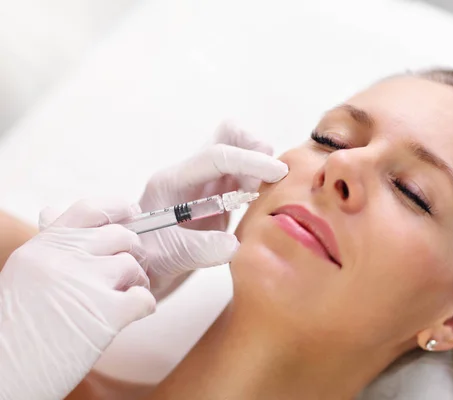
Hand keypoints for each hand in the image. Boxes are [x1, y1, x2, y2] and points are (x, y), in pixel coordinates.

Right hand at [0, 199, 155, 399]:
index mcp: (44, 246)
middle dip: (133, 251)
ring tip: (126, 296)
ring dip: (137, 281)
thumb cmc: (16, 329)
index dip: (117, 207)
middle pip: (120, 236)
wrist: (4, 373)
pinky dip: (145, 305)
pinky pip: (144, 298)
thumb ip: (56, 252)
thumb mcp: (26, 275)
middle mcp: (64, 258)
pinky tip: (132, 314)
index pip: (90, 209)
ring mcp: (86, 283)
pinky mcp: (107, 313)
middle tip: (130, 270)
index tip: (132, 212)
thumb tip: (81, 227)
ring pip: (133, 265)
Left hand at [138, 121, 287, 297]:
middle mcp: (192, 174)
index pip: (217, 156)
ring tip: (262, 198)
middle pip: (228, 135)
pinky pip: (246, 176)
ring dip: (260, 168)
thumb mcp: (167, 259)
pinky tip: (260, 206)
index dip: (250, 161)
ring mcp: (207, 184)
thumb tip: (234, 245)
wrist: (142, 271)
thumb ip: (198, 250)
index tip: (278, 173)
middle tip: (270, 180)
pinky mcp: (220, 197)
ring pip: (240, 152)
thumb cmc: (148, 263)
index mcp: (174, 181)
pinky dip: (261, 183)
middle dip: (255, 149)